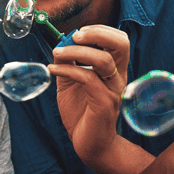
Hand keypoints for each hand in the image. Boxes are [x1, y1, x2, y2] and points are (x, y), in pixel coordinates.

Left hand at [48, 26, 129, 169]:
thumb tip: (59, 44)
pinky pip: (88, 78)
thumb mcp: (70, 82)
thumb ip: (67, 63)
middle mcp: (118, 77)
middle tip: (75, 36)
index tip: (77, 33)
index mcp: (113, 69)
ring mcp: (113, 90)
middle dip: (97, 34)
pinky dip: (68, 69)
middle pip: (121, 44)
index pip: (118, 40)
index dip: (99, 30)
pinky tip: (52, 69)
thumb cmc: (81, 112)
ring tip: (57, 53)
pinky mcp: (105, 103)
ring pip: (104, 60)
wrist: (88, 143)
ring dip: (77, 51)